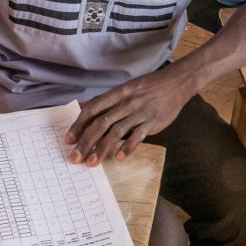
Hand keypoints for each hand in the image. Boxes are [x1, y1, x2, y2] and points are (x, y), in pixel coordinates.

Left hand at [65, 68, 193, 165]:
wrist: (176, 83)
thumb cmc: (148, 87)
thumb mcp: (125, 89)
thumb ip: (105, 100)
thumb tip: (83, 107)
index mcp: (117, 94)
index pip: (92, 109)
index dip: (79, 125)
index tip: (69, 140)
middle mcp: (126, 103)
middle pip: (101, 124)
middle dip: (86, 142)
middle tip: (75, 157)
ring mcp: (139, 113)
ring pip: (116, 132)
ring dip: (102, 148)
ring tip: (92, 163)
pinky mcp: (153, 122)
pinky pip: (138, 136)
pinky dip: (128, 147)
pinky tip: (118, 157)